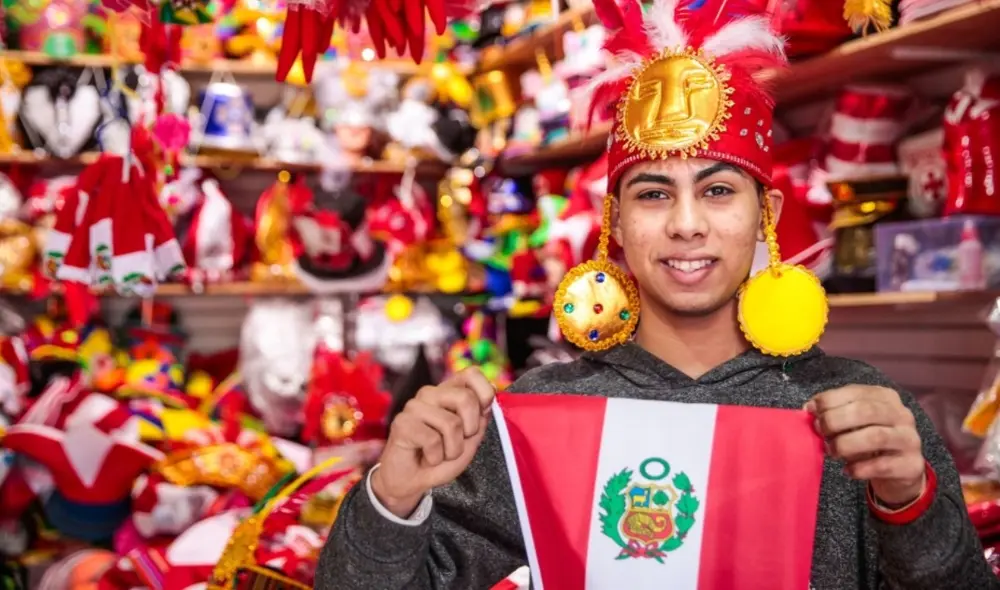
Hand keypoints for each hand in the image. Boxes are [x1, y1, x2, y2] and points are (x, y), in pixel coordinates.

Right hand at [371, 367, 495, 517]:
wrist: (413, 481)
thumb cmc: (441, 457)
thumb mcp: (470, 440)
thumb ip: (480, 418)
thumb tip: (489, 396)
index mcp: (448, 392)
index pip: (472, 374)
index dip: (484, 394)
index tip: (479, 417)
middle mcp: (430, 394)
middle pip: (466, 398)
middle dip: (470, 430)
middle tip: (456, 443)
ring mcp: (414, 407)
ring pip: (451, 424)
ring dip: (452, 449)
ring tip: (439, 453)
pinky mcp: (402, 423)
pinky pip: (432, 440)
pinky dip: (435, 457)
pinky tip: (426, 457)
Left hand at [805, 385, 925, 505]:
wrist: (902, 471)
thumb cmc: (871, 441)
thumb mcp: (856, 422)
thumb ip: (836, 412)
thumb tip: (809, 408)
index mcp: (885, 397)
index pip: (856, 392)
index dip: (829, 400)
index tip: (810, 410)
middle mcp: (901, 415)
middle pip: (866, 411)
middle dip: (835, 420)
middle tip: (820, 431)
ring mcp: (909, 439)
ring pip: (875, 437)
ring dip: (845, 444)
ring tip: (831, 451)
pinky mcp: (910, 465)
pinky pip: (881, 465)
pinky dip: (859, 468)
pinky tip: (848, 470)